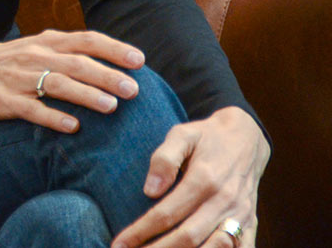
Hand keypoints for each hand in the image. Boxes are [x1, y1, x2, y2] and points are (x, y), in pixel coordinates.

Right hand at [0, 29, 143, 131]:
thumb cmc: (3, 64)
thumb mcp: (34, 49)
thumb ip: (65, 53)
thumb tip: (107, 63)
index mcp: (45, 42)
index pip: (86, 39)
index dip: (113, 49)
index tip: (139, 60)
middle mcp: (35, 56)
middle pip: (77, 63)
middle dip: (108, 75)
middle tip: (134, 89)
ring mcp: (19, 78)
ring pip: (58, 84)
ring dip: (87, 95)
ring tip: (112, 106)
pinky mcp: (4, 100)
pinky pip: (32, 110)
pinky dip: (53, 117)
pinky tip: (72, 127)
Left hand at [112, 106, 269, 247]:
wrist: (246, 138)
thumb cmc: (206, 137)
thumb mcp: (182, 134)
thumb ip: (165, 158)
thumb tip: (149, 190)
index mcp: (204, 178)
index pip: (167, 213)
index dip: (141, 231)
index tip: (120, 243)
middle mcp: (223, 201)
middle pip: (188, 238)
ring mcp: (240, 216)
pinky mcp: (251, 225)